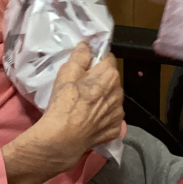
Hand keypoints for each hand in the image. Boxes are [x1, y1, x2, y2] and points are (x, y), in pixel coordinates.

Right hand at [2, 44, 122, 183]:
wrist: (63, 138)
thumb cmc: (64, 102)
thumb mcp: (67, 72)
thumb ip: (80, 55)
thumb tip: (87, 45)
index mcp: (109, 75)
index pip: (108, 58)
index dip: (97, 60)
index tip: (86, 65)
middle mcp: (119, 92)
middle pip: (111, 79)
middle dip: (100, 80)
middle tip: (82, 86)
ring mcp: (118, 113)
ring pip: (112, 99)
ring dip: (103, 98)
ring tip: (85, 105)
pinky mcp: (115, 129)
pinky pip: (110, 117)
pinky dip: (103, 117)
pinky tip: (89, 119)